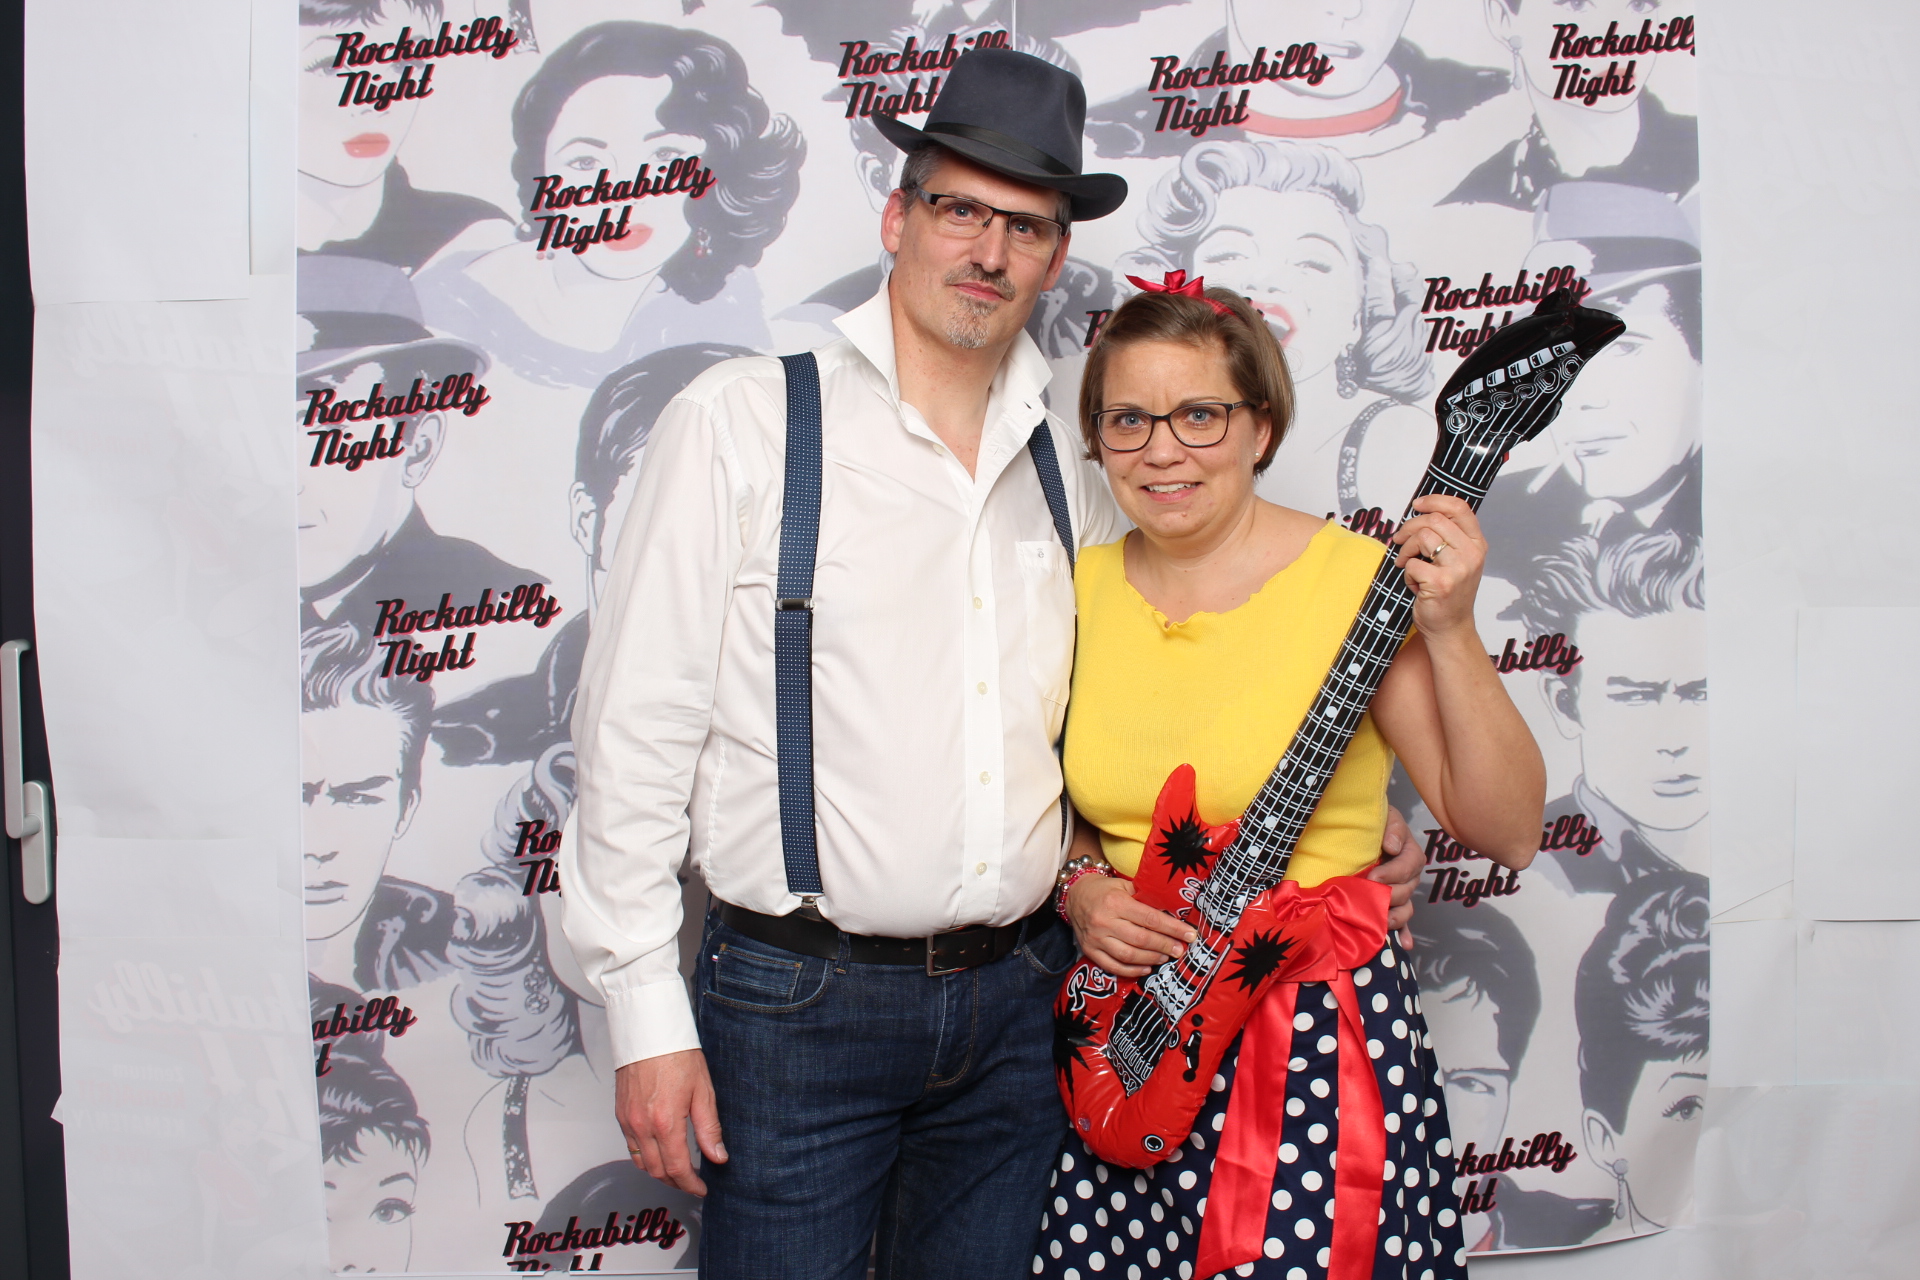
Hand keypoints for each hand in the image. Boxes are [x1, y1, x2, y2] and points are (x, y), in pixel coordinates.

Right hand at [615, 1048, 726, 1195]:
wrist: (649, 1032)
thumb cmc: (678, 1055)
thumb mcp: (703, 1091)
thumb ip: (709, 1129)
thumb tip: (718, 1157)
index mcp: (666, 1123)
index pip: (678, 1168)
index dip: (690, 1184)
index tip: (701, 1188)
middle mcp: (642, 1126)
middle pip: (657, 1171)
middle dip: (675, 1182)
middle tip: (691, 1182)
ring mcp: (627, 1121)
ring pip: (640, 1162)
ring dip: (658, 1172)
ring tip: (677, 1171)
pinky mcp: (620, 1114)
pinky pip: (630, 1147)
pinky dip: (644, 1157)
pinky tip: (659, 1152)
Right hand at [1067, 873, 1196, 977]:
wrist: (1074, 895)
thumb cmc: (1104, 890)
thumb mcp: (1124, 885)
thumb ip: (1144, 898)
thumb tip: (1173, 912)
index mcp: (1116, 903)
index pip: (1150, 918)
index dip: (1172, 928)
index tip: (1189, 935)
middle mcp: (1105, 922)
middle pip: (1141, 939)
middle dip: (1165, 946)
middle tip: (1180, 950)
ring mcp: (1096, 938)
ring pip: (1128, 955)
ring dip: (1151, 959)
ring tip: (1165, 957)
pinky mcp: (1089, 950)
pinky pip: (1113, 966)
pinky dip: (1131, 970)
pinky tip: (1146, 968)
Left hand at [1367, 804, 1424, 947]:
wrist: (1359, 830)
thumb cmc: (1373, 822)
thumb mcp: (1385, 815)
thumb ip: (1393, 827)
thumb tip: (1392, 846)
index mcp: (1410, 854)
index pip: (1408, 866)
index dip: (1392, 873)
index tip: (1372, 876)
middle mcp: (1409, 876)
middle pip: (1405, 891)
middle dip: (1388, 896)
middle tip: (1369, 898)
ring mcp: (1401, 893)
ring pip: (1405, 910)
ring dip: (1394, 918)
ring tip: (1382, 923)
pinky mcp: (1392, 905)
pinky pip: (1402, 922)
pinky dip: (1403, 934)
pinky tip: (1403, 945)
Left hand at [1391, 494, 1486, 638]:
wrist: (1451, 628)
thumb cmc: (1449, 593)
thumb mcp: (1457, 561)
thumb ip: (1448, 537)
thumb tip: (1421, 513)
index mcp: (1477, 544)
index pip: (1460, 508)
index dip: (1435, 500)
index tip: (1417, 504)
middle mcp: (1472, 554)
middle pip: (1435, 520)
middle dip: (1410, 526)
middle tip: (1399, 538)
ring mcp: (1458, 569)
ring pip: (1423, 538)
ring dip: (1406, 549)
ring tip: (1405, 562)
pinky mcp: (1441, 583)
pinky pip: (1412, 564)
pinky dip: (1406, 572)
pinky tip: (1414, 583)